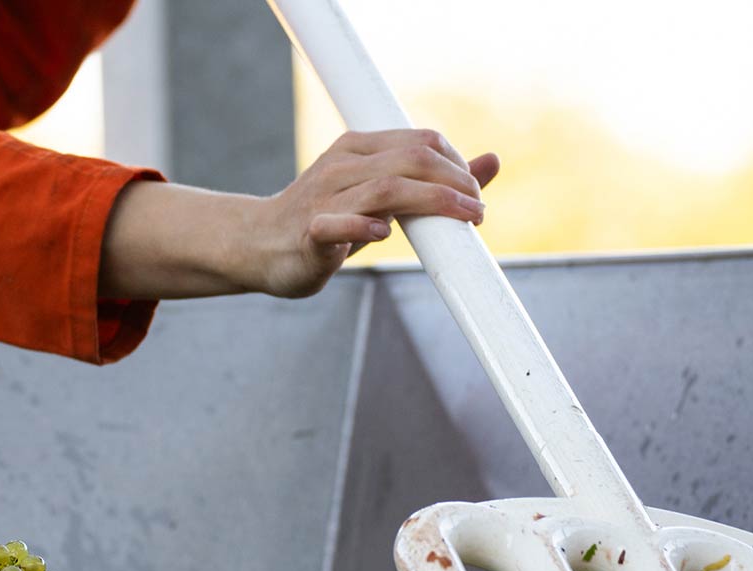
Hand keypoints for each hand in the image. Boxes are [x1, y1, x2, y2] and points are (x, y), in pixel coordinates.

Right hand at [97, 129, 497, 301]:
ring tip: (460, 221)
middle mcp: (342, 165)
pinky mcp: (307, 232)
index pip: (422, 142)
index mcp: (358, 148)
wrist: (259, 246)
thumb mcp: (381, 194)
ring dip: (431, 203)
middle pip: (411, 160)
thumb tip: (493, 161)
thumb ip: (434, 181)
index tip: (475, 195)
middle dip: (455, 184)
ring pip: (385, 188)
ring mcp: (322, 197)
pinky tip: (383, 232)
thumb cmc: (326, 220)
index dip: (458, 166)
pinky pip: (335, 222)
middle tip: (477, 212)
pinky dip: (362, 225)